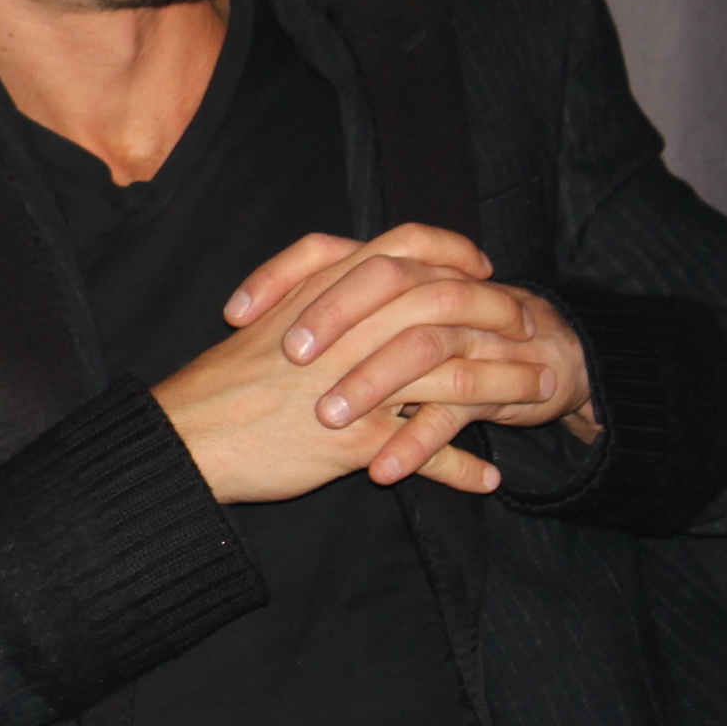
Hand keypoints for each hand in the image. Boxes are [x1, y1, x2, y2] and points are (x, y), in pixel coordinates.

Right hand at [157, 226, 547, 501]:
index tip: (483, 268)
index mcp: (323, 293)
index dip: (454, 253)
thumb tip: (360, 277)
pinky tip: (488, 476)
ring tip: (539, 394)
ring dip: (505, 385)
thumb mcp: (268, 314)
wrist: (187, 436)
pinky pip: (424, 452)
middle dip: (499, 314)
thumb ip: (316, 291)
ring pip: (452, 377)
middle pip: (446, 306)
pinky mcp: (353, 441)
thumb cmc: (223, 380)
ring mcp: (353, 386)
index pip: (406, 249)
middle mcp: (346, 331)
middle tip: (530, 328)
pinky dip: (462, 466)